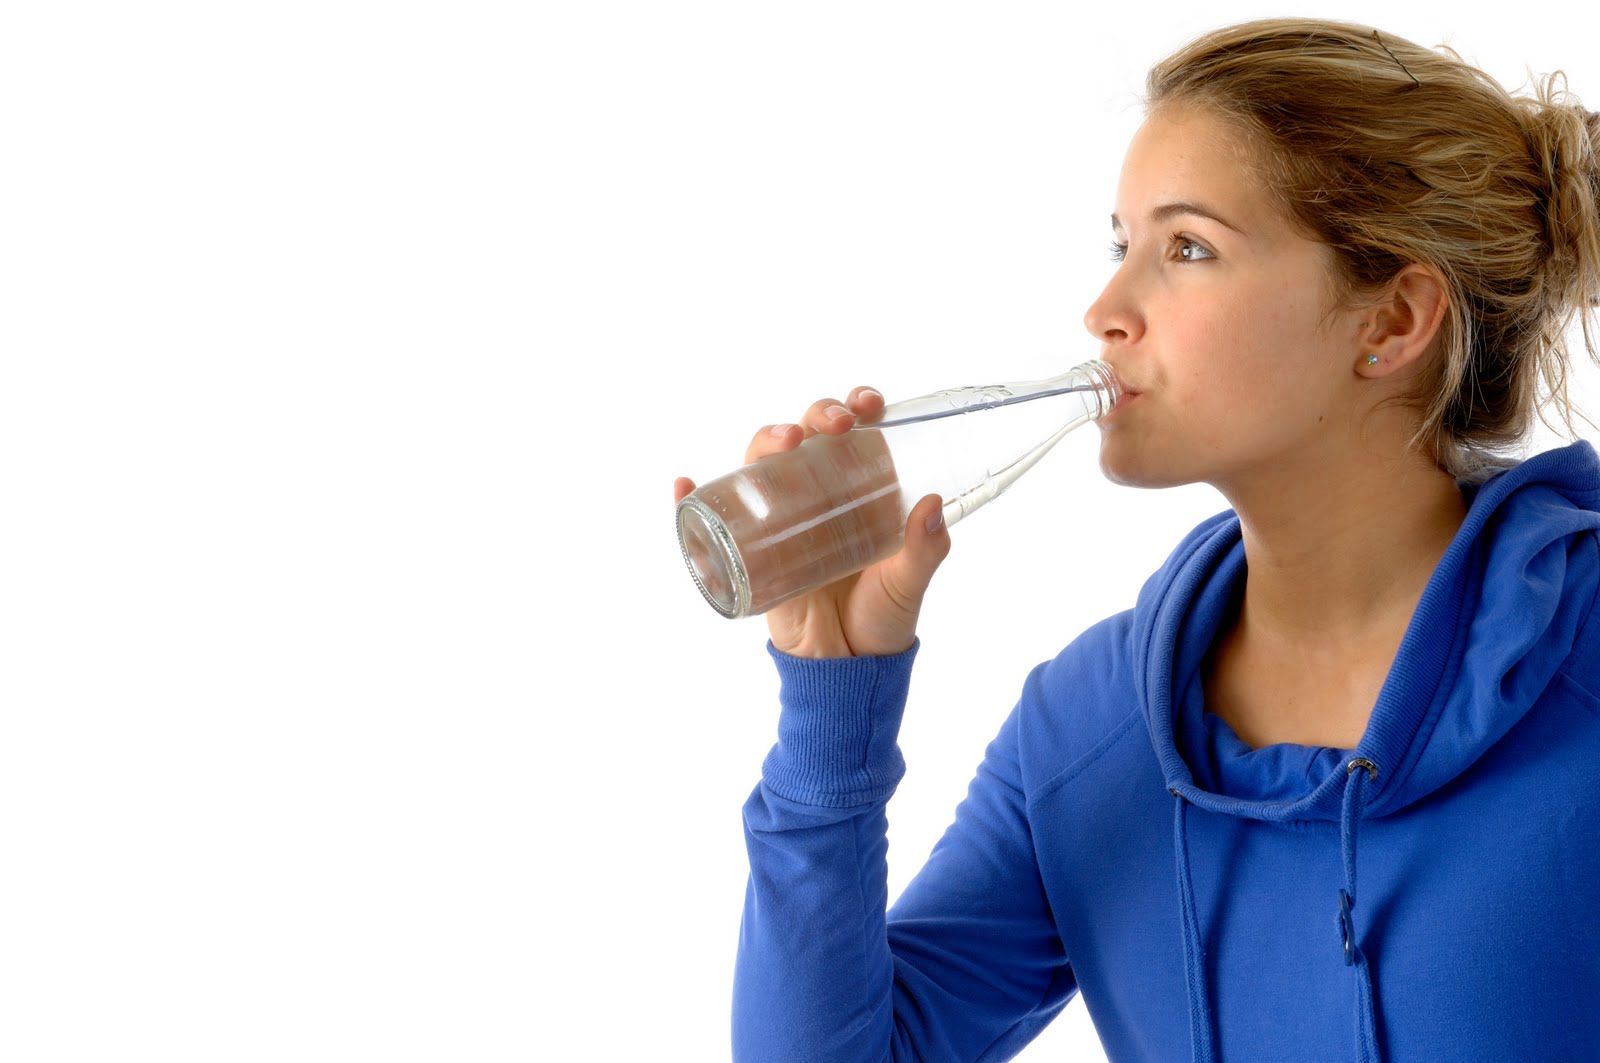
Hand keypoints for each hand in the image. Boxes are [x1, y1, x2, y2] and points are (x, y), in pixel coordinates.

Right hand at [674, 386, 951, 658]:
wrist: (847, 666)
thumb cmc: (881, 617)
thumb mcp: (908, 583)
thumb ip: (924, 550)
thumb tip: (932, 504)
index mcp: (858, 490)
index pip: (854, 432)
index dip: (856, 406)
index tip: (868, 405)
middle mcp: (817, 494)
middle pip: (807, 435)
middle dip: (817, 416)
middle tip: (835, 426)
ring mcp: (780, 518)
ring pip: (762, 463)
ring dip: (765, 440)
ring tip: (783, 441)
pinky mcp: (752, 549)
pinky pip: (715, 517)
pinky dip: (692, 498)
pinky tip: (685, 485)